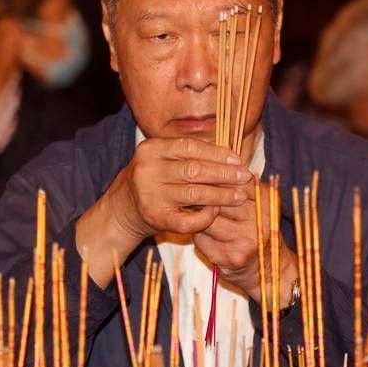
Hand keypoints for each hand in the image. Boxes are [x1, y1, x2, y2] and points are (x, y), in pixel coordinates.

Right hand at [77, 137, 251, 287]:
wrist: (122, 210)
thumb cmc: (152, 181)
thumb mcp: (162, 160)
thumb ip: (190, 155)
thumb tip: (232, 157)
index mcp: (151, 149)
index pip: (191, 147)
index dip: (217, 153)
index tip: (238, 160)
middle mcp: (148, 170)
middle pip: (195, 170)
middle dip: (225, 174)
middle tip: (245, 177)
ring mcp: (150, 195)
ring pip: (195, 194)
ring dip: (222, 195)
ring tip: (240, 195)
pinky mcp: (155, 218)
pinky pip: (189, 220)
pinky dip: (206, 216)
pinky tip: (216, 212)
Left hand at [193, 181, 294, 302]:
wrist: (268, 271)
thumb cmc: (256, 231)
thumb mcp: (256, 205)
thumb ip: (238, 186)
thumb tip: (206, 166)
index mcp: (267, 200)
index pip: (235, 181)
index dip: (213, 177)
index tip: (198, 176)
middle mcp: (261, 219)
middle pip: (219, 198)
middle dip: (202, 197)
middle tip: (189, 195)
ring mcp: (247, 239)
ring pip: (207, 218)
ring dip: (198, 218)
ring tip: (199, 219)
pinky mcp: (231, 257)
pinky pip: (202, 239)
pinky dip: (199, 237)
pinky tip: (206, 238)